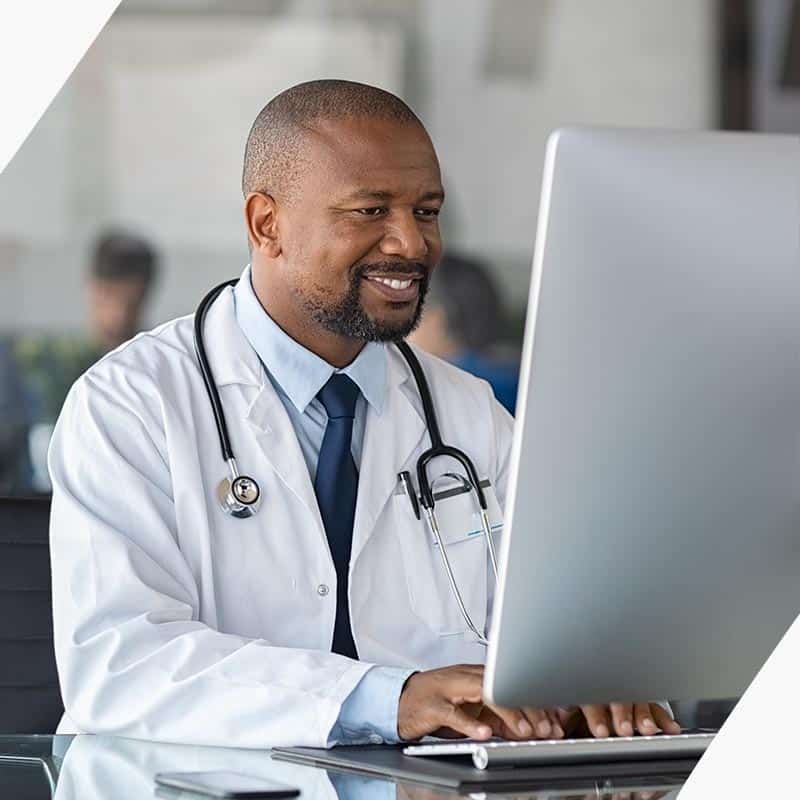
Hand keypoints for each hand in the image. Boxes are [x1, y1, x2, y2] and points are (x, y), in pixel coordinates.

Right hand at [396, 664, 680, 740]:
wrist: (400, 698)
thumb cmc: (439, 701)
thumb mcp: (474, 708)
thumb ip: (502, 715)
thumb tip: (536, 726)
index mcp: (480, 674)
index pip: (515, 681)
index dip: (538, 700)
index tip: (558, 720)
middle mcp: (468, 676)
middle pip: (504, 684)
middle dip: (530, 706)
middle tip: (548, 729)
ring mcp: (448, 687)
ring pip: (483, 694)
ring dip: (507, 712)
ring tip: (525, 731)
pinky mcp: (431, 704)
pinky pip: (452, 712)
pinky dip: (468, 722)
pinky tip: (482, 733)